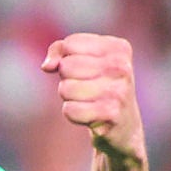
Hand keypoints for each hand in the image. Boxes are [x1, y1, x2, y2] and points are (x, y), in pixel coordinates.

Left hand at [41, 33, 145, 165]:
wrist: (123, 126)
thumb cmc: (97, 87)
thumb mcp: (83, 60)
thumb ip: (59, 50)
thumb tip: (47, 66)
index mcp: (118, 48)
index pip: (69, 44)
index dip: (65, 59)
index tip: (83, 69)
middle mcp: (122, 67)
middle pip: (66, 66)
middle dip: (67, 79)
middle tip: (85, 88)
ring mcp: (119, 91)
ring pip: (66, 88)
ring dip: (69, 98)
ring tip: (88, 101)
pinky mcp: (111, 114)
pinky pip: (69, 110)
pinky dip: (72, 114)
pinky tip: (89, 115)